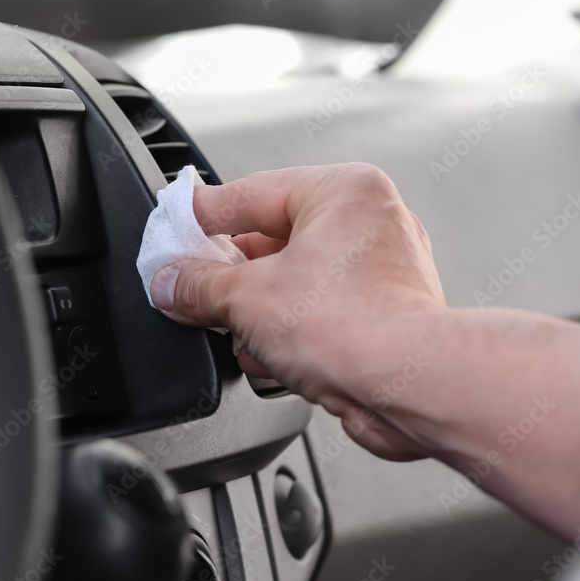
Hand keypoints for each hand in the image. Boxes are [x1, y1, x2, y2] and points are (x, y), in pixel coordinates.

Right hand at [150, 163, 446, 460]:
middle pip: (269, 240)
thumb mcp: (245, 297)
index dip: (199, 217)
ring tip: (238, 332)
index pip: (247, 193)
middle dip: (229, 276)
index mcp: (341, 191)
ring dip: (256, 313)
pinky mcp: (381, 315)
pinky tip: (269, 357)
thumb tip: (170, 283)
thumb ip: (196, 285)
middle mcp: (367, 223)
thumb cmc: (357, 326)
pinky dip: (287, 334)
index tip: (170, 231)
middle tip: (190, 290)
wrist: (409, 389)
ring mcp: (379, 270)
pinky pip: (315, 313)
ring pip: (291, 282)